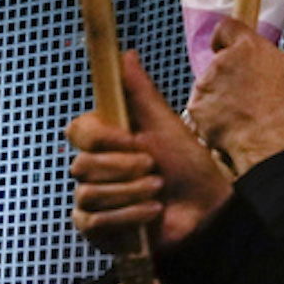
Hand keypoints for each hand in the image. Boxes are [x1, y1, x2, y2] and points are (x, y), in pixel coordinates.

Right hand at [67, 51, 232, 254]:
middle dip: (124, 168)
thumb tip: (125, 54)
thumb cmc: (188, 166)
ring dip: (130, 192)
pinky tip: (152, 212)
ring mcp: (92, 200)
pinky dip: (128, 215)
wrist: (206, 209)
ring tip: (158, 191)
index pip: (77, 131)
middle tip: (154, 168)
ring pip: (89, 194)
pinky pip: (94, 221)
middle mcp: (94, 169)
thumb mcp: (165, 124)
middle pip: (82, 165)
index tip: (131, 139)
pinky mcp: (96, 229)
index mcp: (106, 141)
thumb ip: (140, 92)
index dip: (101, 137)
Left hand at [186, 18, 283, 175]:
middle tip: (244, 95)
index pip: (225, 27)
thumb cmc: (283, 106)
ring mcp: (205, 84)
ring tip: (240, 114)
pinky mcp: (195, 107)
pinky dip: (210, 117)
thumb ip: (268, 57)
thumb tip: (263, 58)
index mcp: (247, 47)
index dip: (224, 38)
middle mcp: (221, 61)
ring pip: (207, 88)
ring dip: (218, 98)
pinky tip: (228, 124)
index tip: (223, 46)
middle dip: (227, 77)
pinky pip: (200, 110)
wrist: (268, 137)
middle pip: (217, 64)